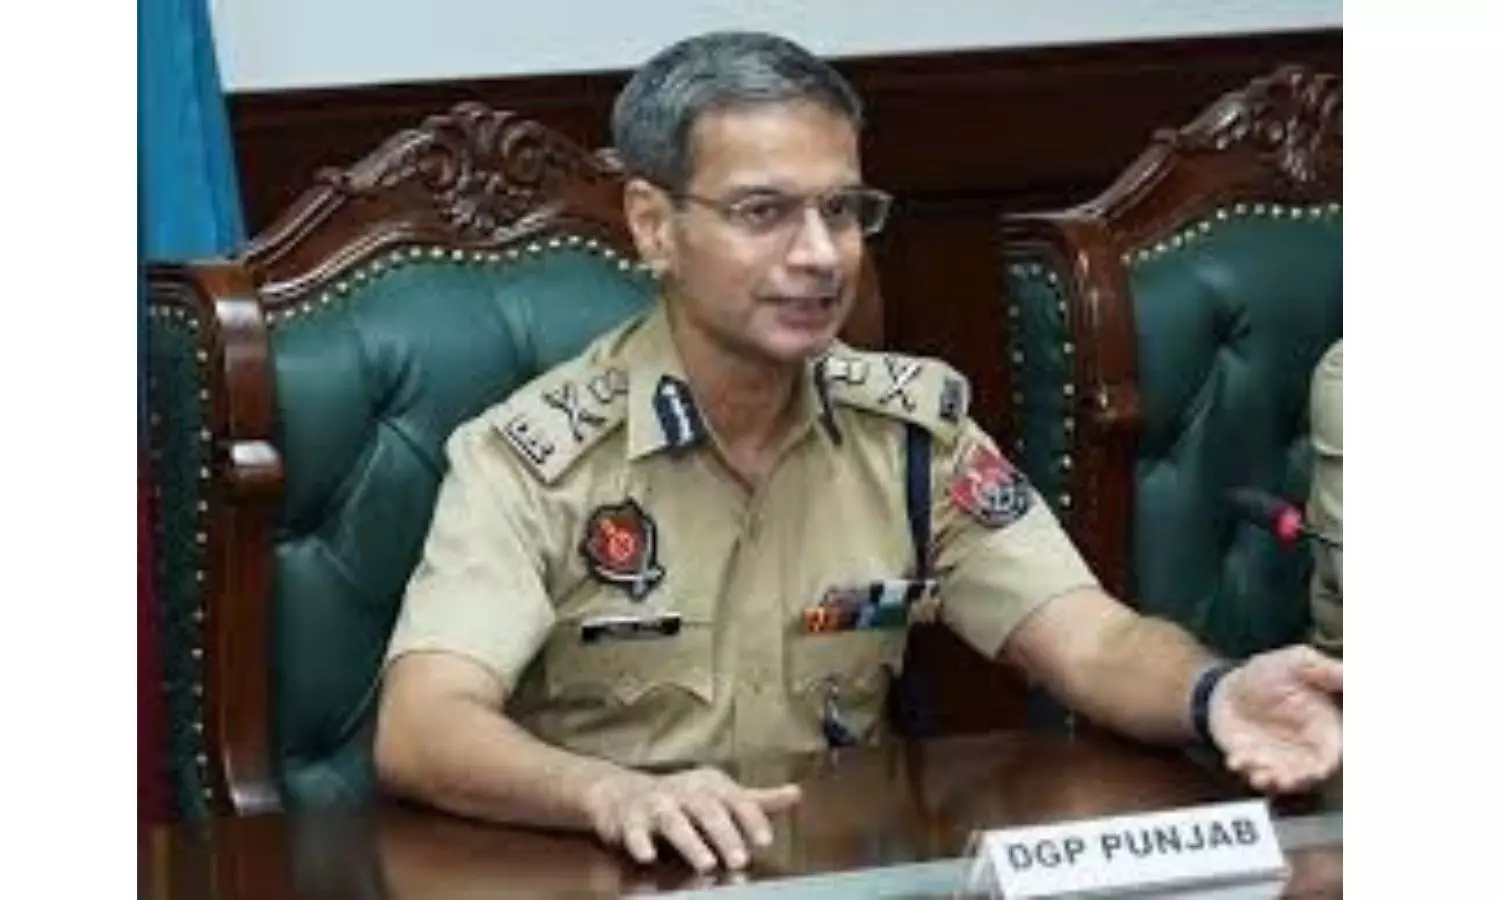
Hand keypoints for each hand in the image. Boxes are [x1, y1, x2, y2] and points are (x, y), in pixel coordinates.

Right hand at [582, 765, 801, 871]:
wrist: (621, 793)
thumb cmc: (681, 799)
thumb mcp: (720, 795)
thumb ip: (755, 801)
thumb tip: (796, 794)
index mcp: (710, 785)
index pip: (736, 799)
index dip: (751, 819)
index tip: (766, 841)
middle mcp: (684, 791)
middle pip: (707, 810)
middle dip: (724, 834)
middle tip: (740, 859)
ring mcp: (655, 803)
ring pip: (673, 821)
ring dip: (690, 841)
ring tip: (706, 863)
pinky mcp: (628, 819)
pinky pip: (633, 830)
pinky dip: (640, 842)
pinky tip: (648, 856)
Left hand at [1208, 645, 1341, 793]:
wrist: (1229, 685)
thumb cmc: (1271, 673)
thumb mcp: (1299, 662)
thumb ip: (1329, 672)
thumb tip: (1353, 674)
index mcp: (1323, 728)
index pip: (1334, 754)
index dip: (1329, 764)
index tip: (1320, 770)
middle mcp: (1303, 750)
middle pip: (1308, 775)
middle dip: (1299, 780)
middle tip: (1286, 779)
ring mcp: (1276, 758)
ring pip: (1280, 779)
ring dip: (1271, 781)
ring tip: (1260, 777)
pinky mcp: (1251, 761)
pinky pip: (1249, 770)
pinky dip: (1243, 768)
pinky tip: (1235, 761)